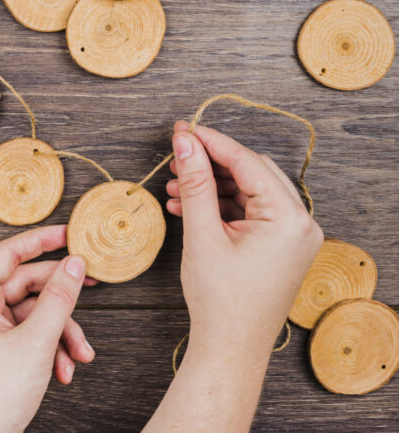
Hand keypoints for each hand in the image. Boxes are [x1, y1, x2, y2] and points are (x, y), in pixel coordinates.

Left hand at [0, 225, 95, 432]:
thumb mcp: (35, 342)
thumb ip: (59, 299)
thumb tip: (74, 265)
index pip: (7, 254)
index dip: (40, 241)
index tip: (68, 233)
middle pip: (24, 286)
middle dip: (61, 302)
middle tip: (92, 289)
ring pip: (30, 315)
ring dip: (59, 334)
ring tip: (80, 357)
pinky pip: (24, 334)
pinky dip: (46, 349)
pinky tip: (63, 371)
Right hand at [165, 121, 322, 351]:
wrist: (230, 347)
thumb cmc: (220, 300)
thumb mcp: (202, 234)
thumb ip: (195, 182)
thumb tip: (185, 143)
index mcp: (290, 219)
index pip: (247, 162)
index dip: (211, 142)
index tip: (183, 128)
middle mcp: (300, 223)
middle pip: (251, 172)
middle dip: (211, 164)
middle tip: (177, 154)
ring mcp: (293, 236)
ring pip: (249, 191)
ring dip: (213, 186)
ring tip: (175, 188)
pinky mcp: (280, 246)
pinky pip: (250, 211)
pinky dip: (221, 206)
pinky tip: (190, 206)